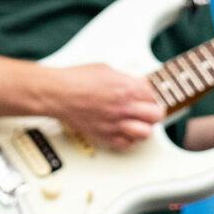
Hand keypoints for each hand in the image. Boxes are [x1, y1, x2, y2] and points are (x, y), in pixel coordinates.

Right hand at [43, 63, 164, 150]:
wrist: (57, 93)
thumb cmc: (77, 79)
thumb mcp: (108, 69)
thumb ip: (126, 79)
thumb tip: (136, 84)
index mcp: (127, 88)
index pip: (156, 95)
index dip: (156, 94)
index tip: (153, 94)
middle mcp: (124, 107)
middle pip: (156, 115)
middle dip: (156, 111)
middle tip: (151, 109)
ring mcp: (114, 123)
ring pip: (144, 133)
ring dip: (145, 127)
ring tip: (140, 122)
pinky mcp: (103, 135)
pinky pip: (125, 144)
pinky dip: (128, 139)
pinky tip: (125, 131)